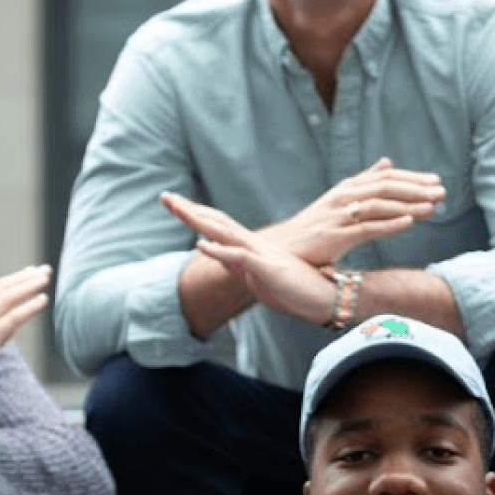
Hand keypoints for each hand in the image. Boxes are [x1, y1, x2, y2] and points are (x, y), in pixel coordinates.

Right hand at [0, 263, 51, 399]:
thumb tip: (9, 330)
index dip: (10, 280)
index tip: (27, 272)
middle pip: (0, 288)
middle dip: (23, 277)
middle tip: (44, 269)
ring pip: (6, 298)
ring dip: (29, 285)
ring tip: (46, 276)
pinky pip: (11, 319)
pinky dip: (28, 307)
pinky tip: (43, 299)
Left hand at [165, 193, 338, 324]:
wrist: (329, 298)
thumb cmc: (303, 292)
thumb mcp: (268, 281)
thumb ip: (250, 272)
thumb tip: (238, 270)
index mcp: (253, 249)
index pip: (220, 226)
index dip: (199, 215)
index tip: (179, 206)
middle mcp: (254, 246)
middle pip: (216, 222)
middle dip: (189, 209)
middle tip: (165, 197)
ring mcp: (260, 255)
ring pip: (223, 232)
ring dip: (197, 220)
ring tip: (175, 207)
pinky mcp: (266, 268)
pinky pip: (237, 256)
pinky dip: (217, 250)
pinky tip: (200, 244)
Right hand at [272, 158, 444, 264]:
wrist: (283, 249)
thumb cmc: (315, 226)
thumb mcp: (340, 199)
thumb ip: (365, 181)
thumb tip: (387, 162)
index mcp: (347, 188)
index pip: (385, 177)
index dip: (412, 178)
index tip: (436, 181)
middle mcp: (344, 197)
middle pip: (386, 187)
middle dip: (416, 189)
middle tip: (442, 191)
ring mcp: (339, 216)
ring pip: (380, 205)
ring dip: (409, 205)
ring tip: (433, 207)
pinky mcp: (336, 236)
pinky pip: (367, 228)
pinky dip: (390, 224)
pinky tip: (410, 223)